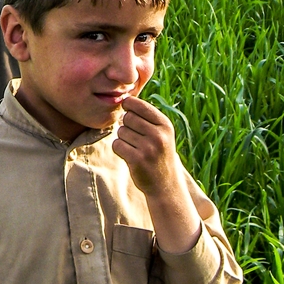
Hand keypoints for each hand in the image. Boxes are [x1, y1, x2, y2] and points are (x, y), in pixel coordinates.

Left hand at [113, 97, 201, 253]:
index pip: (139, 105)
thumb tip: (125, 98)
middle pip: (127, 118)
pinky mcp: (137, 160)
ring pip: (121, 132)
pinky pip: (117, 145)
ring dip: (123, 139)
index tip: (127, 110)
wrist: (165, 185)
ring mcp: (148, 148)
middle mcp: (158, 135)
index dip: (128, 106)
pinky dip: (119, 149)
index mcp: (165, 125)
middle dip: (126, 126)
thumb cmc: (159, 154)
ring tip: (135, 148)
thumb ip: (146, 117)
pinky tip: (129, 156)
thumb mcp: (162, 133)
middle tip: (134, 137)